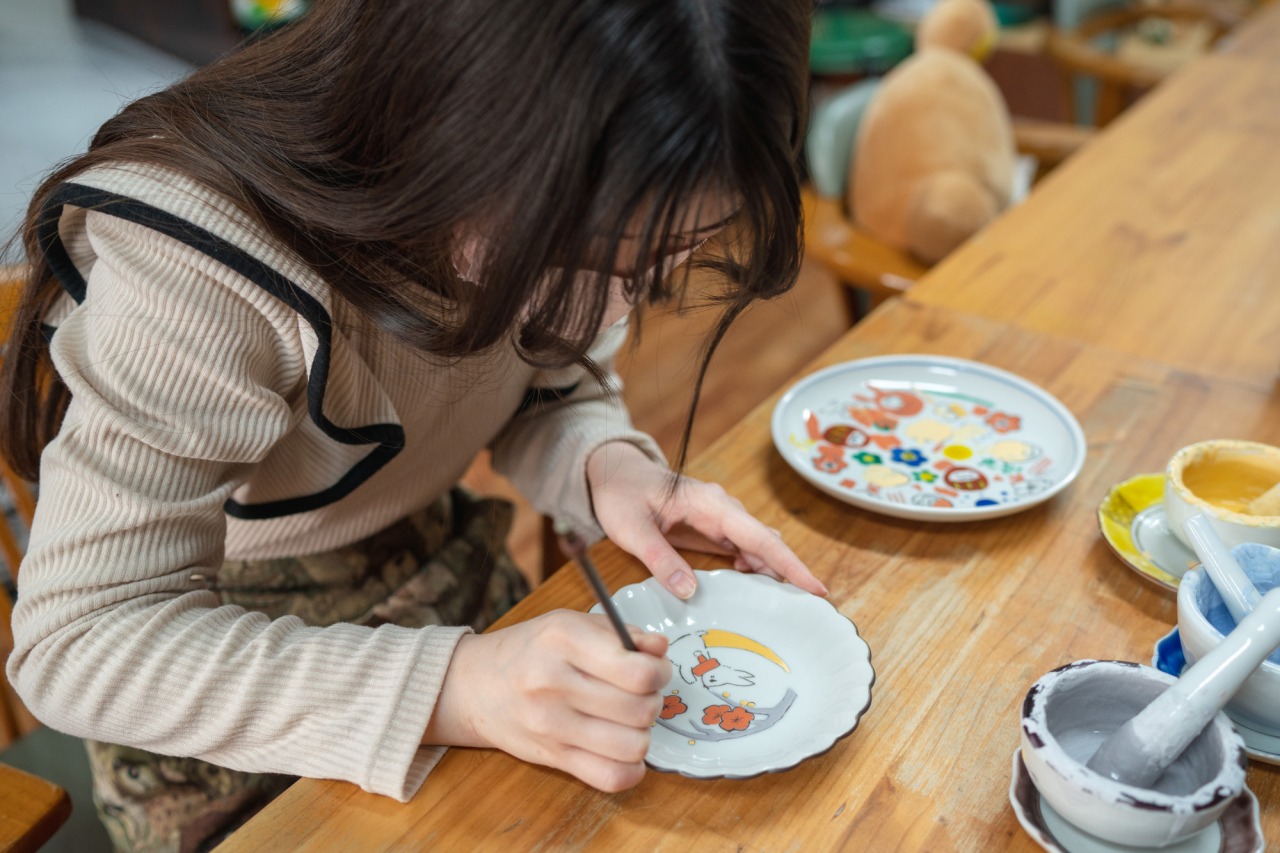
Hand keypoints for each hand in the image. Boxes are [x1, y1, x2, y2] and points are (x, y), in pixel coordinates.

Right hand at [423, 611, 670, 791]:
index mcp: (564, 640)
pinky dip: (630, 769)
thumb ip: (620, 634)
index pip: (636, 672)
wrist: (474, 685)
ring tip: (629, 720)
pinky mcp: (551, 757)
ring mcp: (551, 725)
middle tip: (641, 694)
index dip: (659, 673)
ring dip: (643, 735)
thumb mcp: (571, 623)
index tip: (655, 670)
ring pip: (631, 747)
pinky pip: (609, 778)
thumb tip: (659, 650)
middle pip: (639, 710)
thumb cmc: (530, 649)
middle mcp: (554, 683)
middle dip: (653, 701)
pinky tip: (622, 750)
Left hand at [587, 441, 826, 599]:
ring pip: (757, 547)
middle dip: (791, 573)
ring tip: (790, 604)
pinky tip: (753, 588)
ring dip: (774, 573)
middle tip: (812, 607)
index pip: (760, 537)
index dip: (789, 564)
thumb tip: (689, 591)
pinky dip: (754, 568)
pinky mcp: (712, 528)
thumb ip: (660, 558)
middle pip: (767, 544)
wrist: (614, 474)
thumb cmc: (622, 494)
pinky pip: (742, 549)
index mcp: (711, 504)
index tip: (816, 588)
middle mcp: (723, 509)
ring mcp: (719, 518)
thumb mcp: (632, 529)